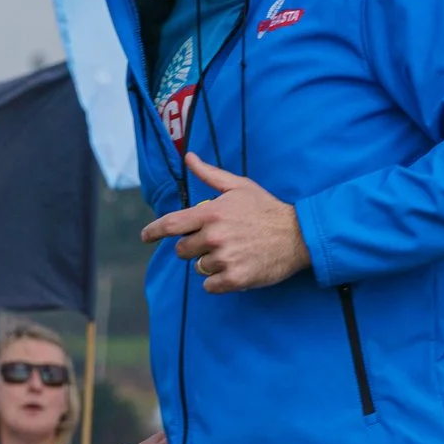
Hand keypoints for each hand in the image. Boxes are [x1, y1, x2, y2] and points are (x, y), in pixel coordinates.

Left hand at [142, 154, 310, 292]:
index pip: (170, 225)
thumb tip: (189, 158)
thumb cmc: (266, 209)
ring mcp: (224, 259)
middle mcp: (213, 237)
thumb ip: (210, 175)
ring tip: (233, 253)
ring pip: (199, 268)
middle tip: (216, 242)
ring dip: (210, 263)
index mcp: (211, 213)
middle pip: (183, 251)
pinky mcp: (234, 279)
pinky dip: (219, 280)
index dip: (153, 231)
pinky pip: (210, 285)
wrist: (298, 235)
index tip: (145, 236)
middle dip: (194, 247)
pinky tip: (235, 268)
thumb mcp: (239, 186)